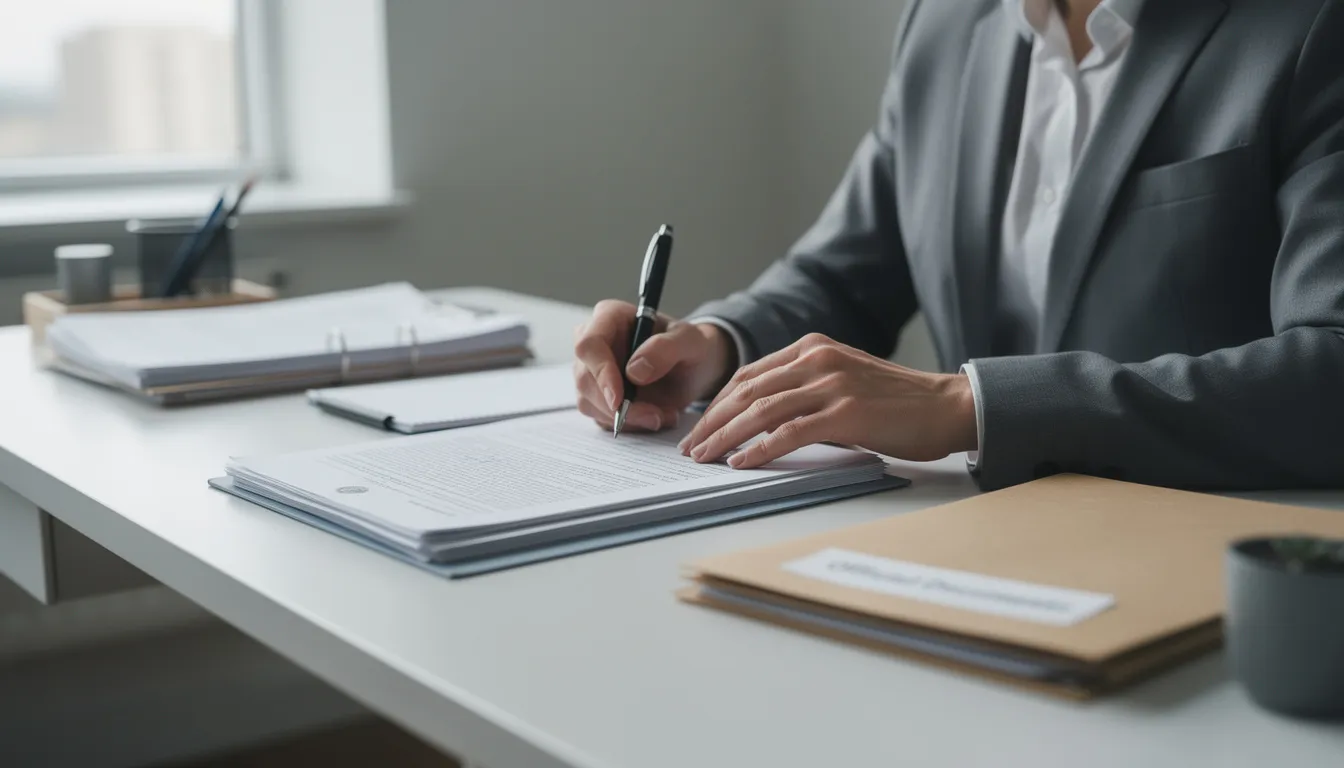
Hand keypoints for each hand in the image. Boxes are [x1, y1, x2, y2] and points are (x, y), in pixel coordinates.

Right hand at [573, 300, 735, 431]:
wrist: (693, 370)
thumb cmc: (691, 347)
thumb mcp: (691, 342)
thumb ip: (666, 348)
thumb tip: (634, 371)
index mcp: (610, 317)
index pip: (589, 344)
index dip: (600, 373)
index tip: (620, 399)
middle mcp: (594, 343)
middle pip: (586, 379)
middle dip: (619, 406)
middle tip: (655, 416)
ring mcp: (592, 371)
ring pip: (590, 402)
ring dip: (627, 418)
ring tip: (663, 414)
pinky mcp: (596, 396)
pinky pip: (600, 418)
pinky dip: (628, 424)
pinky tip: (654, 416)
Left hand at [679, 333, 977, 467]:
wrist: (949, 406)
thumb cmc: (898, 402)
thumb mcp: (844, 382)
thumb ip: (807, 391)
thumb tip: (762, 422)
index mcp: (813, 348)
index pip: (750, 374)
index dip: (719, 402)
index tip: (699, 426)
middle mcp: (817, 359)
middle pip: (747, 390)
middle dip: (712, 420)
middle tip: (691, 447)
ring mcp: (831, 384)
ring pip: (761, 410)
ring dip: (726, 435)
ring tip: (705, 457)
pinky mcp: (846, 412)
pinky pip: (790, 431)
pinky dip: (760, 448)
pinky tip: (742, 462)